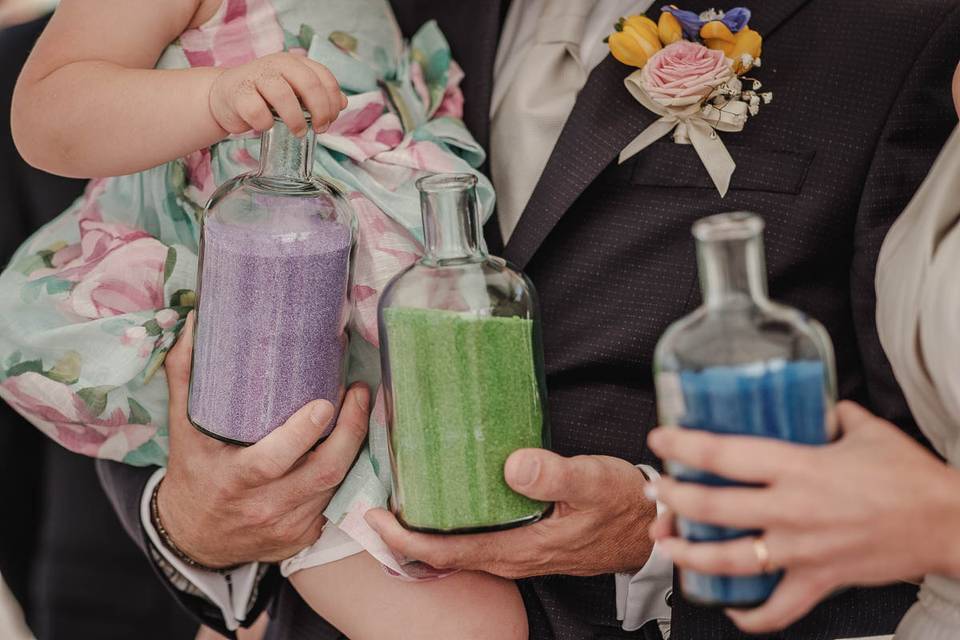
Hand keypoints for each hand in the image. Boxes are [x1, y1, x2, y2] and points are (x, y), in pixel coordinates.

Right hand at [157, 314, 368, 567]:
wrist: (193, 537)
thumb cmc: (193, 472)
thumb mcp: (182, 428)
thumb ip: (185, 375)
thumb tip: (194, 322)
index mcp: (232, 481)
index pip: (273, 461)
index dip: (303, 433)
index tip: (325, 402)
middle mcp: (263, 507)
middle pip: (323, 471)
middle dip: (351, 430)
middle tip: (358, 392)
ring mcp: (287, 526)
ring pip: (336, 483)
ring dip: (354, 443)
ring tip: (360, 406)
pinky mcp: (303, 536)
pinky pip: (335, 499)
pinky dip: (346, 469)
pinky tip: (350, 440)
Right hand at [209, 53, 347, 136]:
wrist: (225, 97)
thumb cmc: (264, 96)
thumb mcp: (294, 92)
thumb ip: (318, 95)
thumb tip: (343, 103)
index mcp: (294, 62)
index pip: (323, 76)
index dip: (332, 100)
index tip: (331, 119)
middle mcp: (276, 64)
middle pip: (309, 83)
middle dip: (321, 110)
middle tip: (320, 128)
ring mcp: (256, 76)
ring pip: (283, 95)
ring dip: (296, 119)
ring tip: (298, 132)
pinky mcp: (238, 94)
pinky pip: (257, 112)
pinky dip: (265, 124)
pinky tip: (266, 127)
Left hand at [365, 450, 656, 577]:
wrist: (647, 529)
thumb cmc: (621, 505)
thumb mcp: (593, 481)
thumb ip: (554, 474)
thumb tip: (513, 465)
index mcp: (518, 549)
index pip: (445, 552)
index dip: (403, 537)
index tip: (374, 514)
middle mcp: (510, 558)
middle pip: (441, 555)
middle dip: (403, 533)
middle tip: (375, 500)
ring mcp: (516, 553)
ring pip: (457, 548)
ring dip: (424, 529)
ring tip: (402, 496)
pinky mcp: (524, 542)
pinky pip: (474, 539)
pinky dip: (449, 525)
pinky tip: (446, 498)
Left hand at [645, 401, 959, 633]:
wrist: (951, 523)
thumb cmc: (910, 476)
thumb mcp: (865, 429)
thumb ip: (829, 414)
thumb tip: (809, 404)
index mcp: (799, 466)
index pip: (724, 454)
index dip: (683, 446)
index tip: (660, 438)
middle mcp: (792, 510)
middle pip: (713, 507)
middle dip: (673, 500)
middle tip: (655, 490)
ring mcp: (802, 550)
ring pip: (729, 560)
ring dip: (690, 555)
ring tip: (666, 545)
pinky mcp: (819, 580)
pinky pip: (778, 608)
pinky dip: (751, 615)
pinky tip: (731, 609)